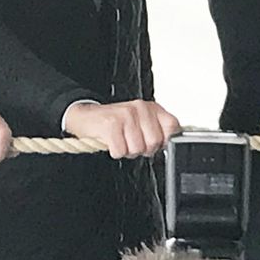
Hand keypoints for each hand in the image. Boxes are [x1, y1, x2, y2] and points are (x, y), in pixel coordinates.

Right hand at [63, 100, 181, 158]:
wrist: (86, 116)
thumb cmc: (115, 123)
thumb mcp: (141, 122)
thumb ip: (157, 130)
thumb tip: (170, 145)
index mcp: (151, 108)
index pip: (173, 127)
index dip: (163, 141)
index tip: (153, 142)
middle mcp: (140, 108)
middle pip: (154, 142)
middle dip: (143, 149)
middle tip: (131, 143)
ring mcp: (126, 115)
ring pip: (137, 149)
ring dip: (127, 151)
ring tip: (121, 141)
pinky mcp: (111, 124)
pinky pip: (121, 151)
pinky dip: (115, 152)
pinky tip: (111, 142)